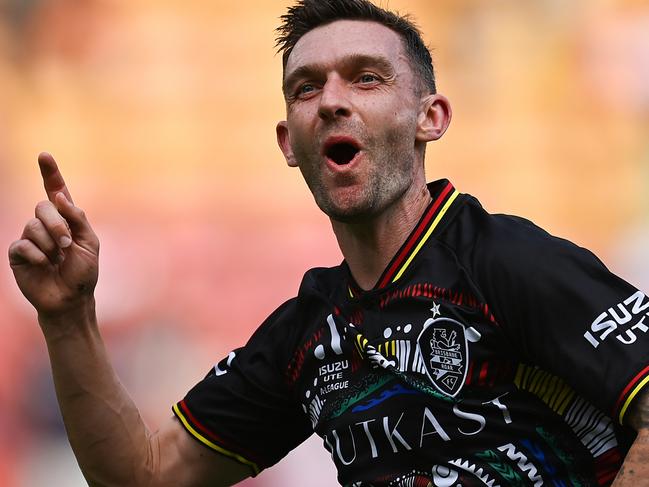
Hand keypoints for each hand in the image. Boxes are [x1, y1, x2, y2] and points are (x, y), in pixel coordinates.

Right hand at [8, 153, 99, 318]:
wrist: (71, 299)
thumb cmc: (83, 273)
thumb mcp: (89, 243)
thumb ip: (77, 218)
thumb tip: (59, 196)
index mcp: (66, 220)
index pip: (56, 191)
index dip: (50, 173)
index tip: (44, 155)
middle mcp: (46, 225)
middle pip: (43, 207)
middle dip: (57, 225)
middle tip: (66, 245)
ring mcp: (31, 238)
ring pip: (33, 225)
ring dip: (49, 244)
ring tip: (57, 260)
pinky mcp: (18, 253)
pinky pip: (22, 244)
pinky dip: (37, 255)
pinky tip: (43, 266)